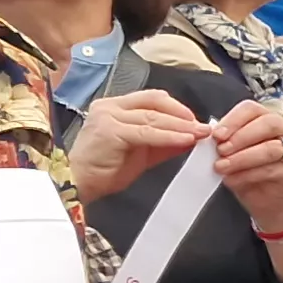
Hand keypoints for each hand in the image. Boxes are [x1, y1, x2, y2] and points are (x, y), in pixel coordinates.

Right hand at [68, 90, 206, 197]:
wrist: (78, 184)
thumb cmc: (104, 169)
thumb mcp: (141, 152)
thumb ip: (163, 142)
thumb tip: (191, 137)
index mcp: (115, 107)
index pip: (152, 98)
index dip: (177, 108)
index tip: (196, 121)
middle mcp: (109, 106)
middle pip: (155, 103)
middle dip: (183, 115)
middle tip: (204, 127)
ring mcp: (108, 116)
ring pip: (153, 117)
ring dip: (181, 125)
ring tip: (200, 133)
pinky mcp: (110, 130)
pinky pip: (147, 132)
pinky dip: (169, 136)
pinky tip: (185, 140)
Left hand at [204, 100, 282, 231]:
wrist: (267, 201)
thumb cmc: (251, 172)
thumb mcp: (235, 152)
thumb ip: (226, 141)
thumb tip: (209, 137)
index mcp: (269, 120)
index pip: (252, 109)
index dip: (233, 120)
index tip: (216, 134)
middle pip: (268, 124)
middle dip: (240, 137)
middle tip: (221, 150)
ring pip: (271, 148)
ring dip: (242, 158)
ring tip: (222, 167)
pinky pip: (271, 170)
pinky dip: (247, 175)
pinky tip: (232, 179)